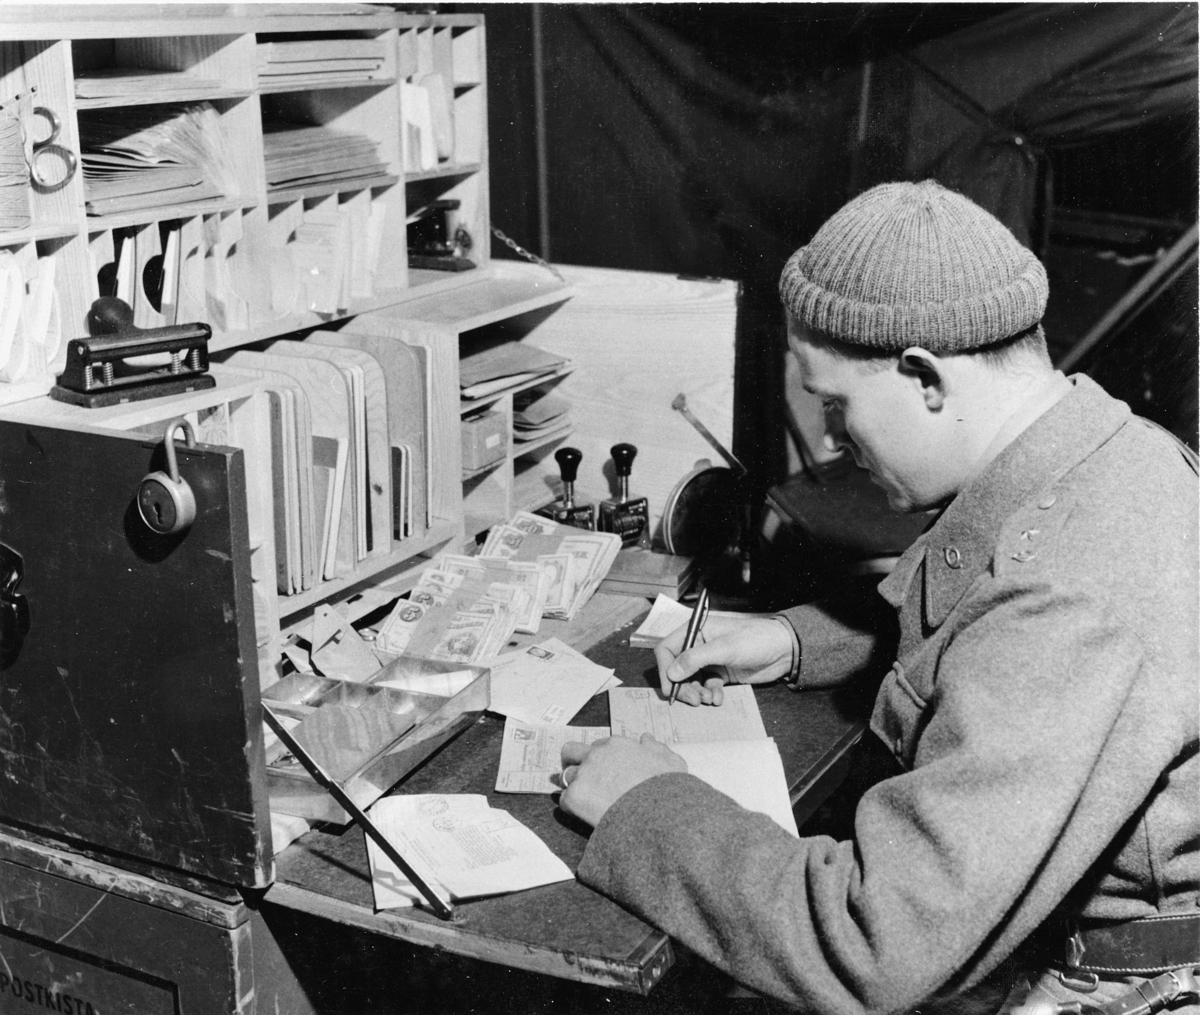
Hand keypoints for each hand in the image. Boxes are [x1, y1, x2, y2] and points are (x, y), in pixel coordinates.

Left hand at [559, 734, 685, 827]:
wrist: (659, 816)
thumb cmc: (668, 790)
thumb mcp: (672, 763)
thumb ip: (657, 748)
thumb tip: (645, 738)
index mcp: (617, 744)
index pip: (598, 746)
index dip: (601, 760)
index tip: (607, 772)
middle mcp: (596, 754)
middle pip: (570, 752)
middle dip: (572, 763)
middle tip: (582, 780)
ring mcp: (584, 774)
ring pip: (567, 777)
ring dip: (575, 787)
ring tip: (589, 803)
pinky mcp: (575, 796)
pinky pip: (565, 800)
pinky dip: (573, 808)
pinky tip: (588, 816)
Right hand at [655, 614, 793, 706]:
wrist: (783, 650)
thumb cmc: (755, 640)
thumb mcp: (724, 648)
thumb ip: (695, 659)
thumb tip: (671, 673)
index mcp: (695, 630)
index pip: (667, 649)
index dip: (665, 669)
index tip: (670, 689)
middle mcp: (698, 645)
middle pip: (677, 668)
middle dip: (683, 686)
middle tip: (693, 700)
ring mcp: (709, 660)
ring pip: (691, 681)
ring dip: (697, 693)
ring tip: (709, 699)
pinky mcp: (720, 673)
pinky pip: (706, 686)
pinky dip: (710, 694)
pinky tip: (719, 698)